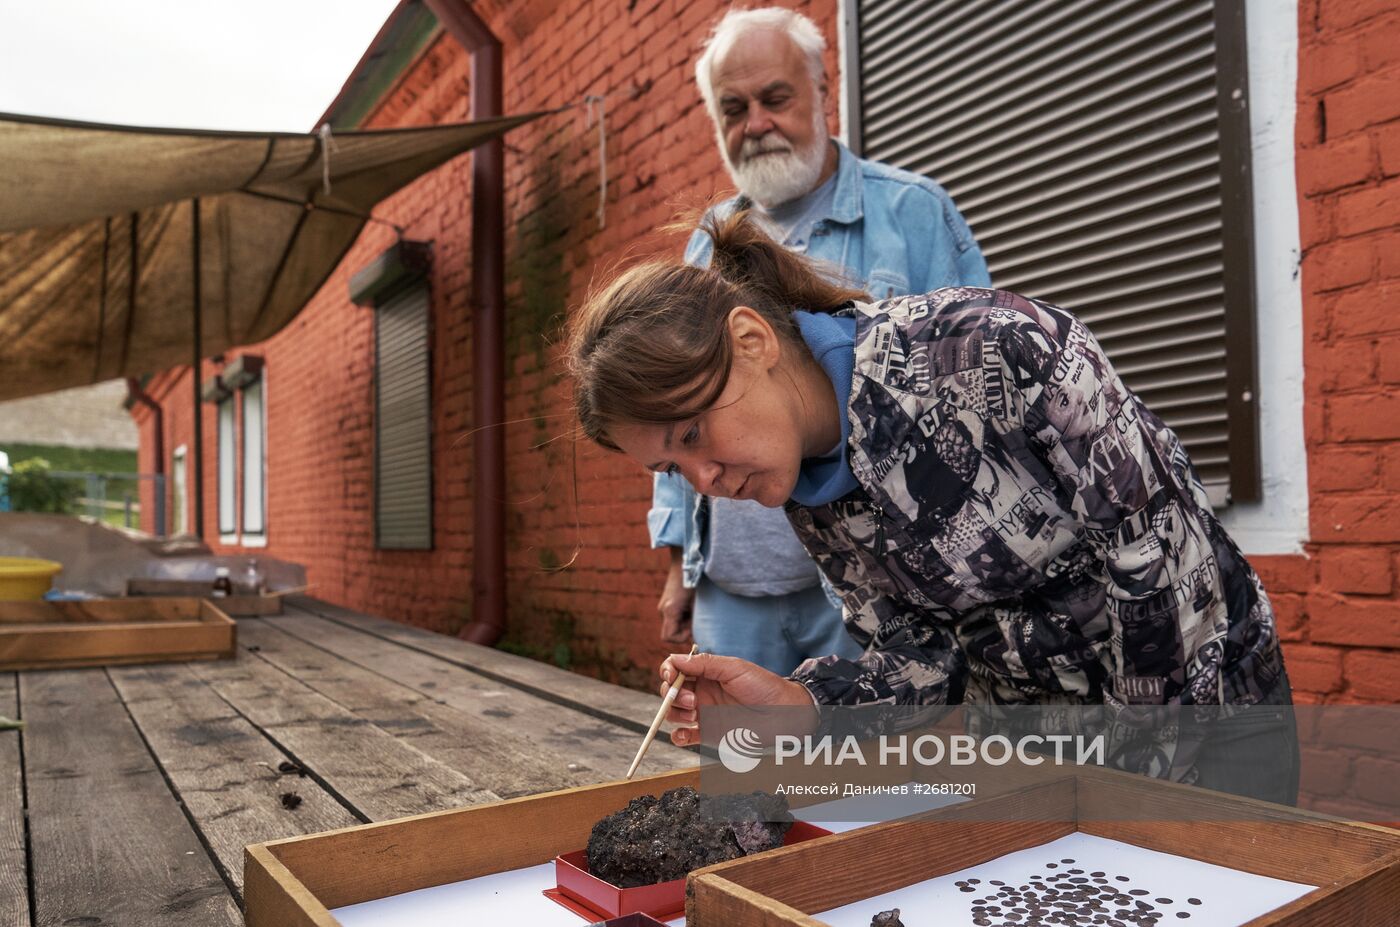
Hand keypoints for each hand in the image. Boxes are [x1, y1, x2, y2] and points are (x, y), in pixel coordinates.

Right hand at [657, 553, 693, 644]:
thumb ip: (695, 621)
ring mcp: (663, 606)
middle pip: (670, 632)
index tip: (691, 628)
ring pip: (672, 625)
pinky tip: (690, 606)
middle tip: (695, 619)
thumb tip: (698, 635)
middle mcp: (663, 610)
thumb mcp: (697, 603)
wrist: (684, 563)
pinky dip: (682, 617)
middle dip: (683, 630)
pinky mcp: (667, 603)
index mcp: (670, 610)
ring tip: (694, 610)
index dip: (681, 638)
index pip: (668, 637)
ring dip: (684, 623)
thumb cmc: (694, 582)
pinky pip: (673, 617)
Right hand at [658, 652, 818, 746]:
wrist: (783, 714)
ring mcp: (703, 713)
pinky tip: (684, 734)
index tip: (672, 677)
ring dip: (674, 714)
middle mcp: (701, 692)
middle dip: (673, 695)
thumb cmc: (764, 686)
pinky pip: (684, 736)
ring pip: (673, 713)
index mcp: (706, 673)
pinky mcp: (708, 733)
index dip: (668, 672)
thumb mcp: (734, 668)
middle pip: (670, 692)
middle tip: (691, 700)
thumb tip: (676, 659)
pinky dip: (678, 736)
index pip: (675, 669)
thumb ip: (704, 664)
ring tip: (693, 715)